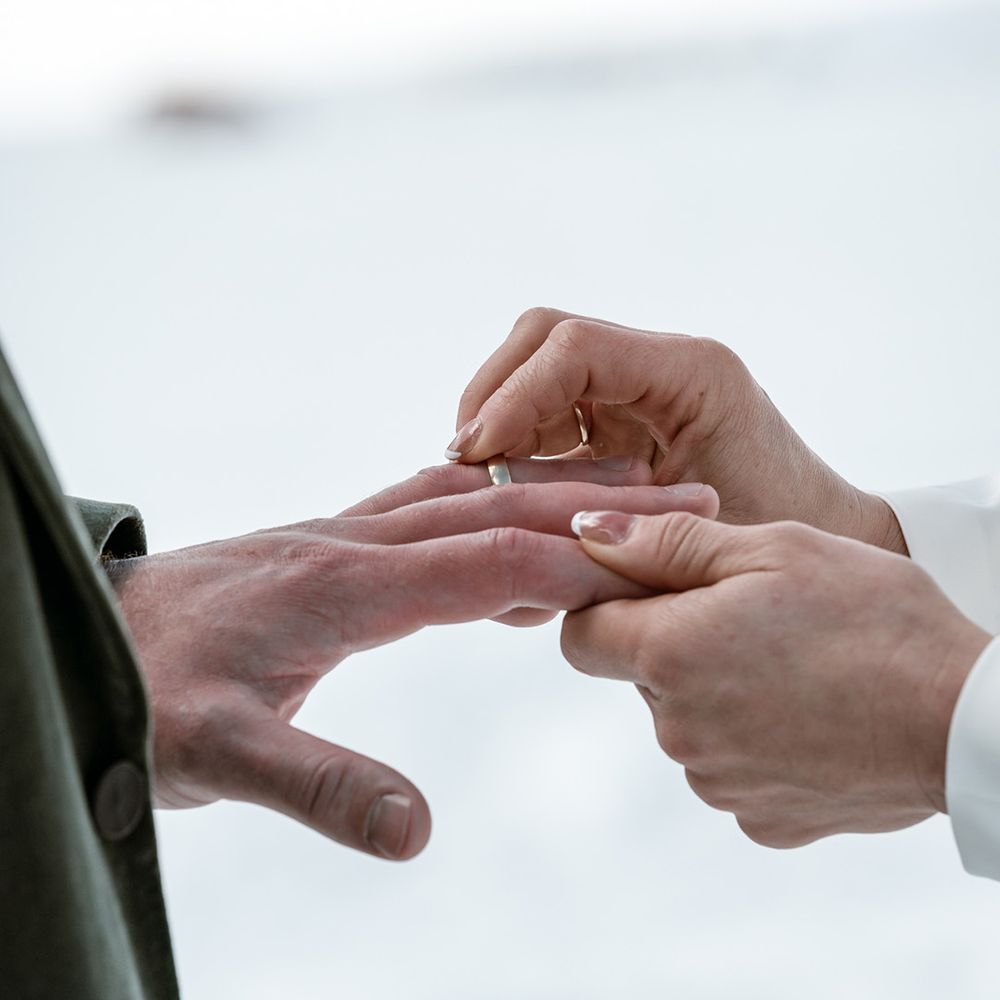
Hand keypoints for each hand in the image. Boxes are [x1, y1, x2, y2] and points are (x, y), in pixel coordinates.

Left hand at [108, 459, 718, 859]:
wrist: (88, 640)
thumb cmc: (146, 694)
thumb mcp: (218, 756)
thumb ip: (317, 785)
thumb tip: (415, 830)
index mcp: (343, 585)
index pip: (487, 561)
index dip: (579, 560)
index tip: (662, 562)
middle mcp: (353, 542)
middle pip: (495, 509)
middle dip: (595, 504)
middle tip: (686, 496)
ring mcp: (342, 534)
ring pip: (468, 496)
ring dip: (552, 489)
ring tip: (630, 481)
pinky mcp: (331, 544)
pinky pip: (429, 506)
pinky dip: (492, 501)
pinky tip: (513, 508)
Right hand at [450, 307, 905, 552]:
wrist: (820, 533)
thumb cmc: (776, 535)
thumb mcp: (692, 532)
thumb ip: (604, 520)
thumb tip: (504, 525)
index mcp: (691, 373)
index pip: (574, 348)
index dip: (512, 396)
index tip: (476, 453)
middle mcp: (661, 362)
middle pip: (544, 337)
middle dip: (493, 394)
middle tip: (467, 462)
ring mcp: (639, 383)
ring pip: (537, 365)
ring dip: (500, 416)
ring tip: (483, 478)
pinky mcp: (623, 411)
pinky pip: (551, 405)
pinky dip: (519, 438)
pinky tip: (512, 484)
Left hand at [562, 508, 990, 845]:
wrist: (968, 719)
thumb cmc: (874, 618)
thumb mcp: (769, 549)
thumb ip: (666, 543)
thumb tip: (586, 532)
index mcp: (670, 654)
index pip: (580, 635)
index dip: (610, 604)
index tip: (657, 587)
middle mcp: (679, 730)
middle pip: (641, 675)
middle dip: (676, 641)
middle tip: (751, 616)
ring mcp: (719, 782)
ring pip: (686, 721)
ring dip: (717, 691)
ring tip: (792, 664)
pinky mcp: (762, 818)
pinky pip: (730, 768)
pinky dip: (754, 741)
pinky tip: (808, 714)